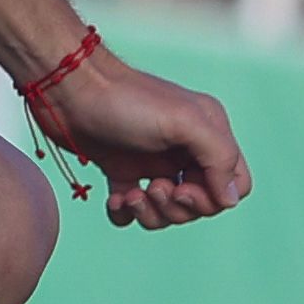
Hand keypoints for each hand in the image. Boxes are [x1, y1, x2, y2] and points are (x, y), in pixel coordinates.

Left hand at [28, 49, 244, 229]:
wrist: (68, 90)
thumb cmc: (127, 102)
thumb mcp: (183, 122)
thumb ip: (218, 157)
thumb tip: (229, 200)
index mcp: (209, 132)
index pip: (235, 183)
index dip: (214, 198)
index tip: (184, 186)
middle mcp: (185, 148)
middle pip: (201, 203)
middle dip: (177, 207)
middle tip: (153, 187)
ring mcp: (152, 161)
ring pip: (167, 211)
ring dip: (150, 213)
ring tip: (130, 195)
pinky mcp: (121, 171)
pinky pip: (133, 210)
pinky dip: (125, 212)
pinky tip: (114, 198)